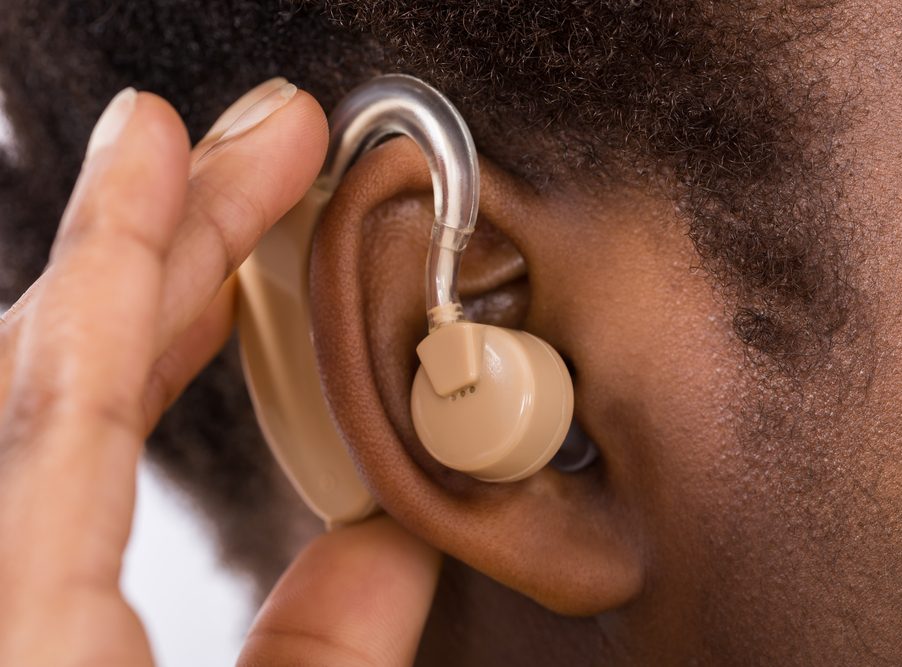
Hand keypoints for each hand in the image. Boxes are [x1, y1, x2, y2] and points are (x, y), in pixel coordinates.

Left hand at [0, 79, 439, 665]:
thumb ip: (326, 649)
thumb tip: (398, 541)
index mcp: (31, 634)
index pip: (66, 399)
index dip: (119, 244)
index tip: (155, 131)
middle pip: (49, 365)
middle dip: (163, 237)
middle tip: (261, 152)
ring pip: (39, 387)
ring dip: (141, 287)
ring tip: (234, 223)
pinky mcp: (14, 586)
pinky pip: (46, 441)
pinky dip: (113, 363)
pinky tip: (170, 334)